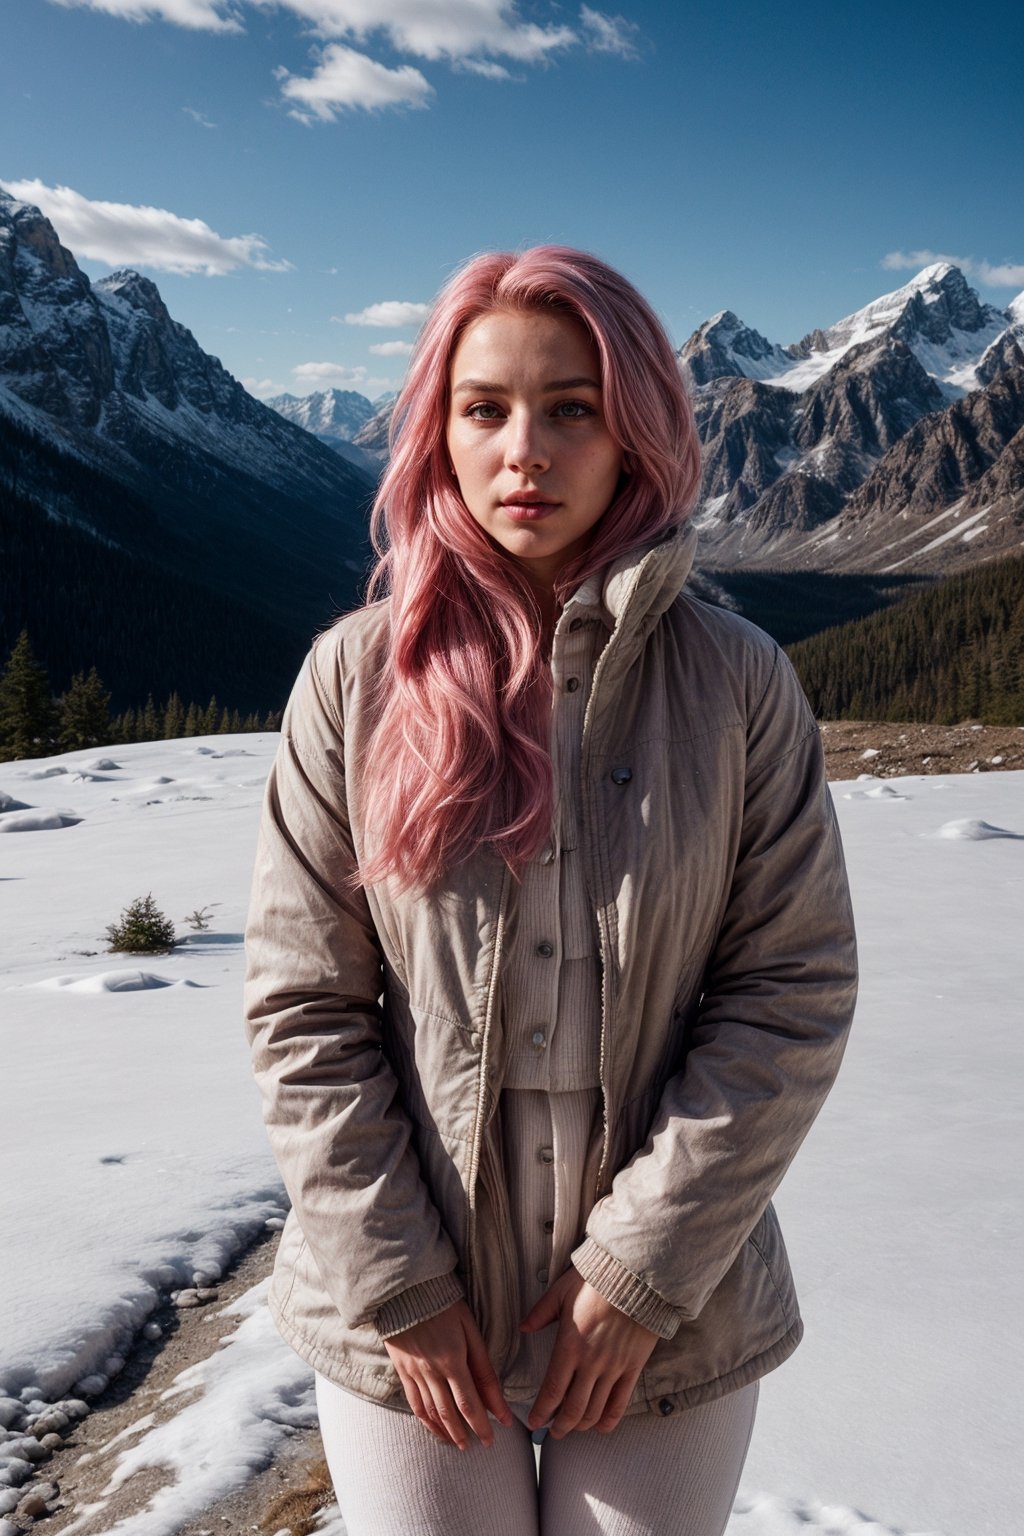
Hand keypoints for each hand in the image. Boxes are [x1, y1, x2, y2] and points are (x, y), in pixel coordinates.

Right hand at [382, 1299, 513, 1450]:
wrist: (404, 1289)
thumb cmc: (444, 1304)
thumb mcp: (470, 1329)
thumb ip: (483, 1366)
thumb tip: (497, 1400)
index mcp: (452, 1361)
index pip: (470, 1404)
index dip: (483, 1423)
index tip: (497, 1435)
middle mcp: (431, 1372)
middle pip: (450, 1413)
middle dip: (468, 1432)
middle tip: (482, 1445)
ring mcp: (414, 1373)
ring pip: (431, 1413)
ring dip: (447, 1432)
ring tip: (460, 1444)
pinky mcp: (402, 1371)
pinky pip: (414, 1404)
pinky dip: (426, 1421)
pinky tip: (434, 1428)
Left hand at [520, 1268, 658, 1436]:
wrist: (636, 1276)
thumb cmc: (595, 1281)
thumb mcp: (561, 1292)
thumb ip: (541, 1313)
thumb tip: (522, 1328)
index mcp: (569, 1345)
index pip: (552, 1390)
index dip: (541, 1412)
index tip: (534, 1423)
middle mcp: (591, 1362)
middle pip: (573, 1408)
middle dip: (560, 1426)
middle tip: (552, 1433)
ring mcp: (614, 1367)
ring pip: (595, 1410)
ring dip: (582, 1425)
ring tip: (573, 1428)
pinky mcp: (633, 1367)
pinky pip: (621, 1402)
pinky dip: (609, 1420)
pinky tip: (601, 1427)